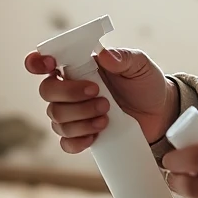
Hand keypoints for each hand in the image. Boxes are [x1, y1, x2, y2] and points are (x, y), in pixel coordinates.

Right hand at [23, 47, 178, 151]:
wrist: (161, 113)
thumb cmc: (146, 84)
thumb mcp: (140, 65)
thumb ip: (124, 57)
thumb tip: (104, 55)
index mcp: (79, 67)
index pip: (45, 61)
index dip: (37, 62)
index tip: (51, 66)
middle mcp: (70, 89)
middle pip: (47, 92)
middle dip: (71, 95)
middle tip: (100, 96)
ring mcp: (74, 114)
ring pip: (56, 118)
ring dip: (81, 117)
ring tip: (107, 115)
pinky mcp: (83, 135)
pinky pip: (65, 143)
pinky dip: (78, 140)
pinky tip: (96, 134)